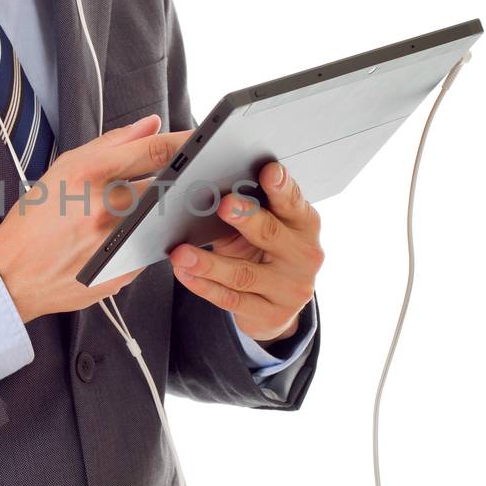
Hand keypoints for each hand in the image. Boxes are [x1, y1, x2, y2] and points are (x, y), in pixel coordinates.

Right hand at [0, 114, 190, 324]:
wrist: (14, 273)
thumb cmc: (37, 217)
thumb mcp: (66, 166)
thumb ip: (114, 143)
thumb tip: (153, 124)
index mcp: (90, 173)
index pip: (154, 150)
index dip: (187, 142)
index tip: (205, 139)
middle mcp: (105, 206)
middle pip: (168, 186)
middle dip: (181, 180)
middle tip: (188, 177)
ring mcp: (116, 241)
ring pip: (163, 219)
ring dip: (162, 212)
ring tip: (131, 214)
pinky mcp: (124, 270)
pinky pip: (151, 247)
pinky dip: (146, 238)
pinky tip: (125, 239)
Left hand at [168, 161, 323, 343]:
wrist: (275, 304)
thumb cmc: (263, 252)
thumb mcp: (260, 229)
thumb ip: (246, 211)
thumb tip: (207, 193)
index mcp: (304, 224)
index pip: (293, 202)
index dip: (282, 187)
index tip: (269, 171)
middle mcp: (304, 256)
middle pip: (271, 234)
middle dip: (246, 217)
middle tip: (223, 204)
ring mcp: (290, 289)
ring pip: (244, 273)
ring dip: (209, 263)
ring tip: (181, 253)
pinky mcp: (271, 314)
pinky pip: (231, 299)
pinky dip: (203, 285)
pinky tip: (183, 273)